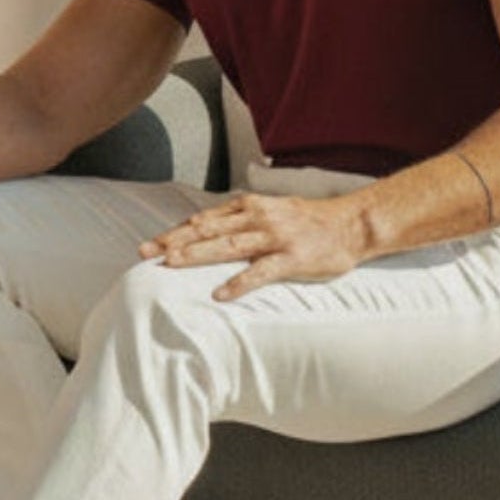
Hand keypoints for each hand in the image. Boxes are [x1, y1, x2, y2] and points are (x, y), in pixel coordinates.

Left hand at [141, 193, 369, 300]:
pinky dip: (239, 282)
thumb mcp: (270, 210)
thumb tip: (206, 229)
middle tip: (147, 252)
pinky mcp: (293, 258)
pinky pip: (261, 271)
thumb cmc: (308, 221)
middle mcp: (258, 217)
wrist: (351, 223)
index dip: (176, 232)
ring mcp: (275, 237)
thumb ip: (241, 218)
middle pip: (208, 230)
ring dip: (198, 254)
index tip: (151, 244)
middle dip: (175, 241)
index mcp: (249, 206)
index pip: (204, 219)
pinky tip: (220, 293)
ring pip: (228, 246)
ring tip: (172, 264)